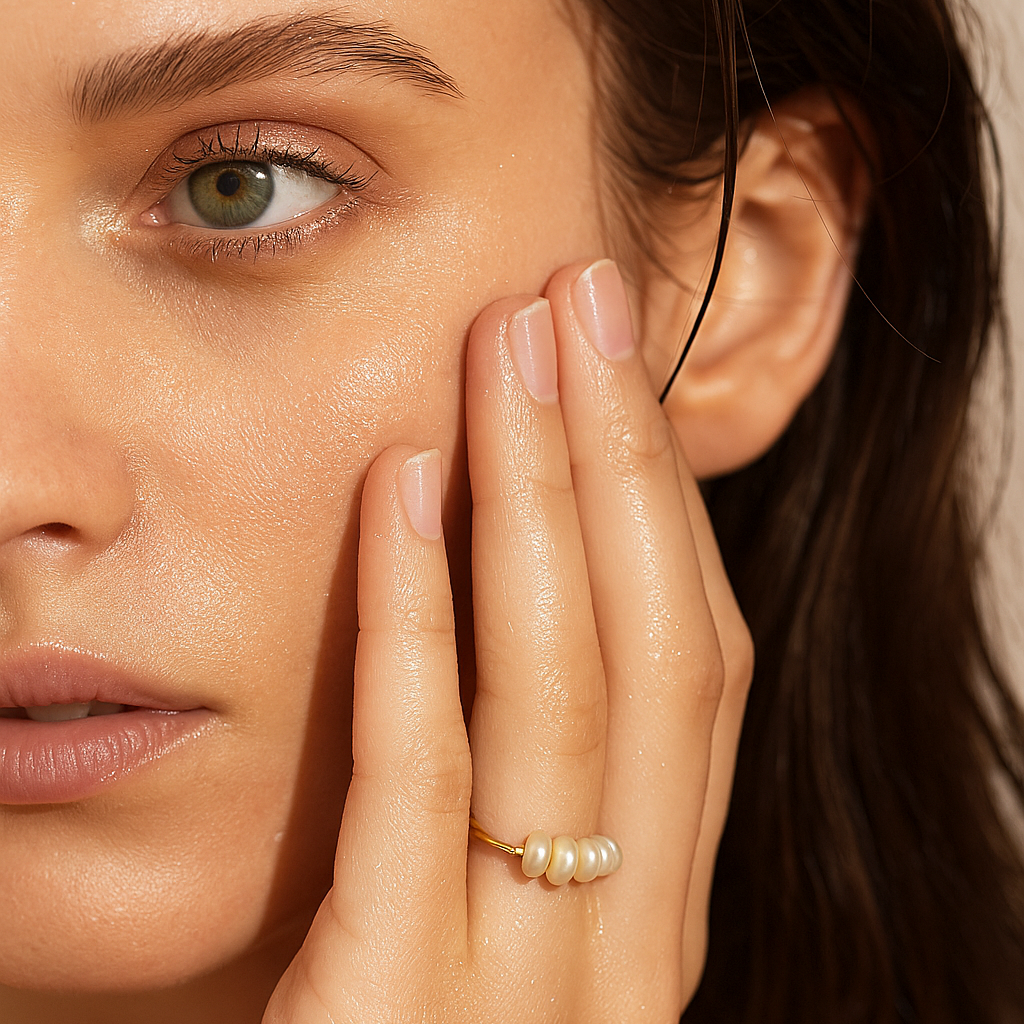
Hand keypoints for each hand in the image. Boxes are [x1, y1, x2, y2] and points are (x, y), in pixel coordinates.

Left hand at [263, 259, 753, 1022]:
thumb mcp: (513, 935)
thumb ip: (539, 807)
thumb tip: (532, 598)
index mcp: (656, 916)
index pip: (695, 676)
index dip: (669, 506)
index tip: (617, 367)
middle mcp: (626, 949)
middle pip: (654, 653)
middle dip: (624, 460)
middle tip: (579, 300)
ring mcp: (527, 992)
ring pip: (565, 696)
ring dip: (539, 499)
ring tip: (507, 350)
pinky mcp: (392, 1018)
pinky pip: (421, 784)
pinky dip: (418, 621)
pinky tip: (400, 487)